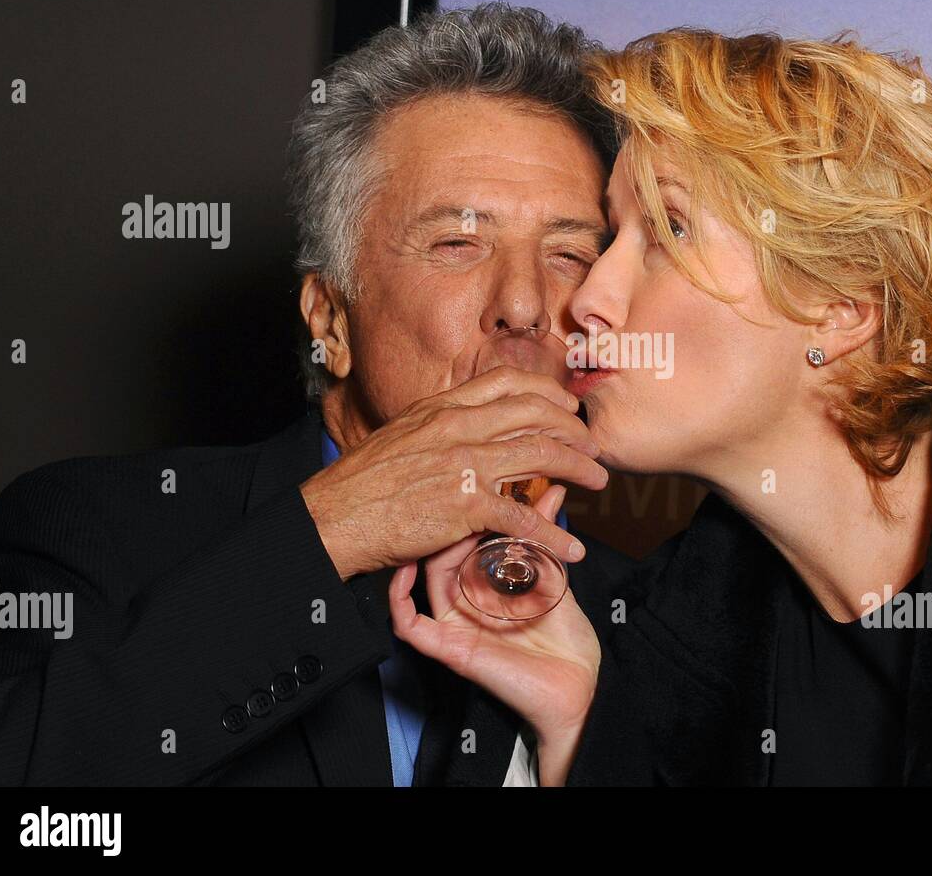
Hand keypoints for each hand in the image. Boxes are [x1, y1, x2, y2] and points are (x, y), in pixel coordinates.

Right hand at [299, 367, 608, 579]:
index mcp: (441, 407)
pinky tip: (571, 548)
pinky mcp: (464, 505)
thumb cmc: (362, 483)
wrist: (333, 516)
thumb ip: (439, 427)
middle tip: (593, 445)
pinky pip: (523, 518)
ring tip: (598, 481)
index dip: (547, 392)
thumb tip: (469, 425)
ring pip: (541, 455)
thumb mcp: (402, 435)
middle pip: (535, 414)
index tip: (567, 405)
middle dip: (574, 428)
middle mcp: (457, 427)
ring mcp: (463, 463)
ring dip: (579, 468)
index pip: (507, 383)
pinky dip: (553, 535)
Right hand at [388, 484, 599, 785]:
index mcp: (488, 586)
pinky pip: (410, 626)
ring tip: (429, 521)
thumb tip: (551, 490)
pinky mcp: (450, 649)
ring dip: (421, 552)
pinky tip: (406, 571)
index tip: (477, 483)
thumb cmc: (567, 638)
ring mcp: (456, 625)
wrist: (579, 684)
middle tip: (457, 497)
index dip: (469, 513)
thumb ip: (546, 537)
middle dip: (447, 526)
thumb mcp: (557, 576)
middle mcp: (468, 603)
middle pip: (441, 557)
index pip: (465, 543)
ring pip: (422, 584)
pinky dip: (399, 599)